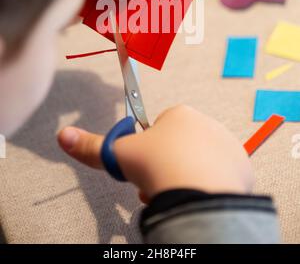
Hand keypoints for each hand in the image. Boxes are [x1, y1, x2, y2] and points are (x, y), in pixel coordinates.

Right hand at [58, 105, 252, 201]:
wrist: (198, 192)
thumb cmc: (160, 166)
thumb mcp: (119, 155)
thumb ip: (92, 146)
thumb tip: (63, 136)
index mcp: (178, 114)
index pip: (158, 129)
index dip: (147, 151)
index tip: (145, 165)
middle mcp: (205, 123)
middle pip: (178, 146)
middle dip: (165, 165)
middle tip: (156, 182)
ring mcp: (225, 144)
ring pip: (198, 161)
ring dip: (184, 176)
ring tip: (175, 191)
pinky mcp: (240, 166)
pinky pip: (219, 175)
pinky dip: (207, 185)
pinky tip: (197, 195)